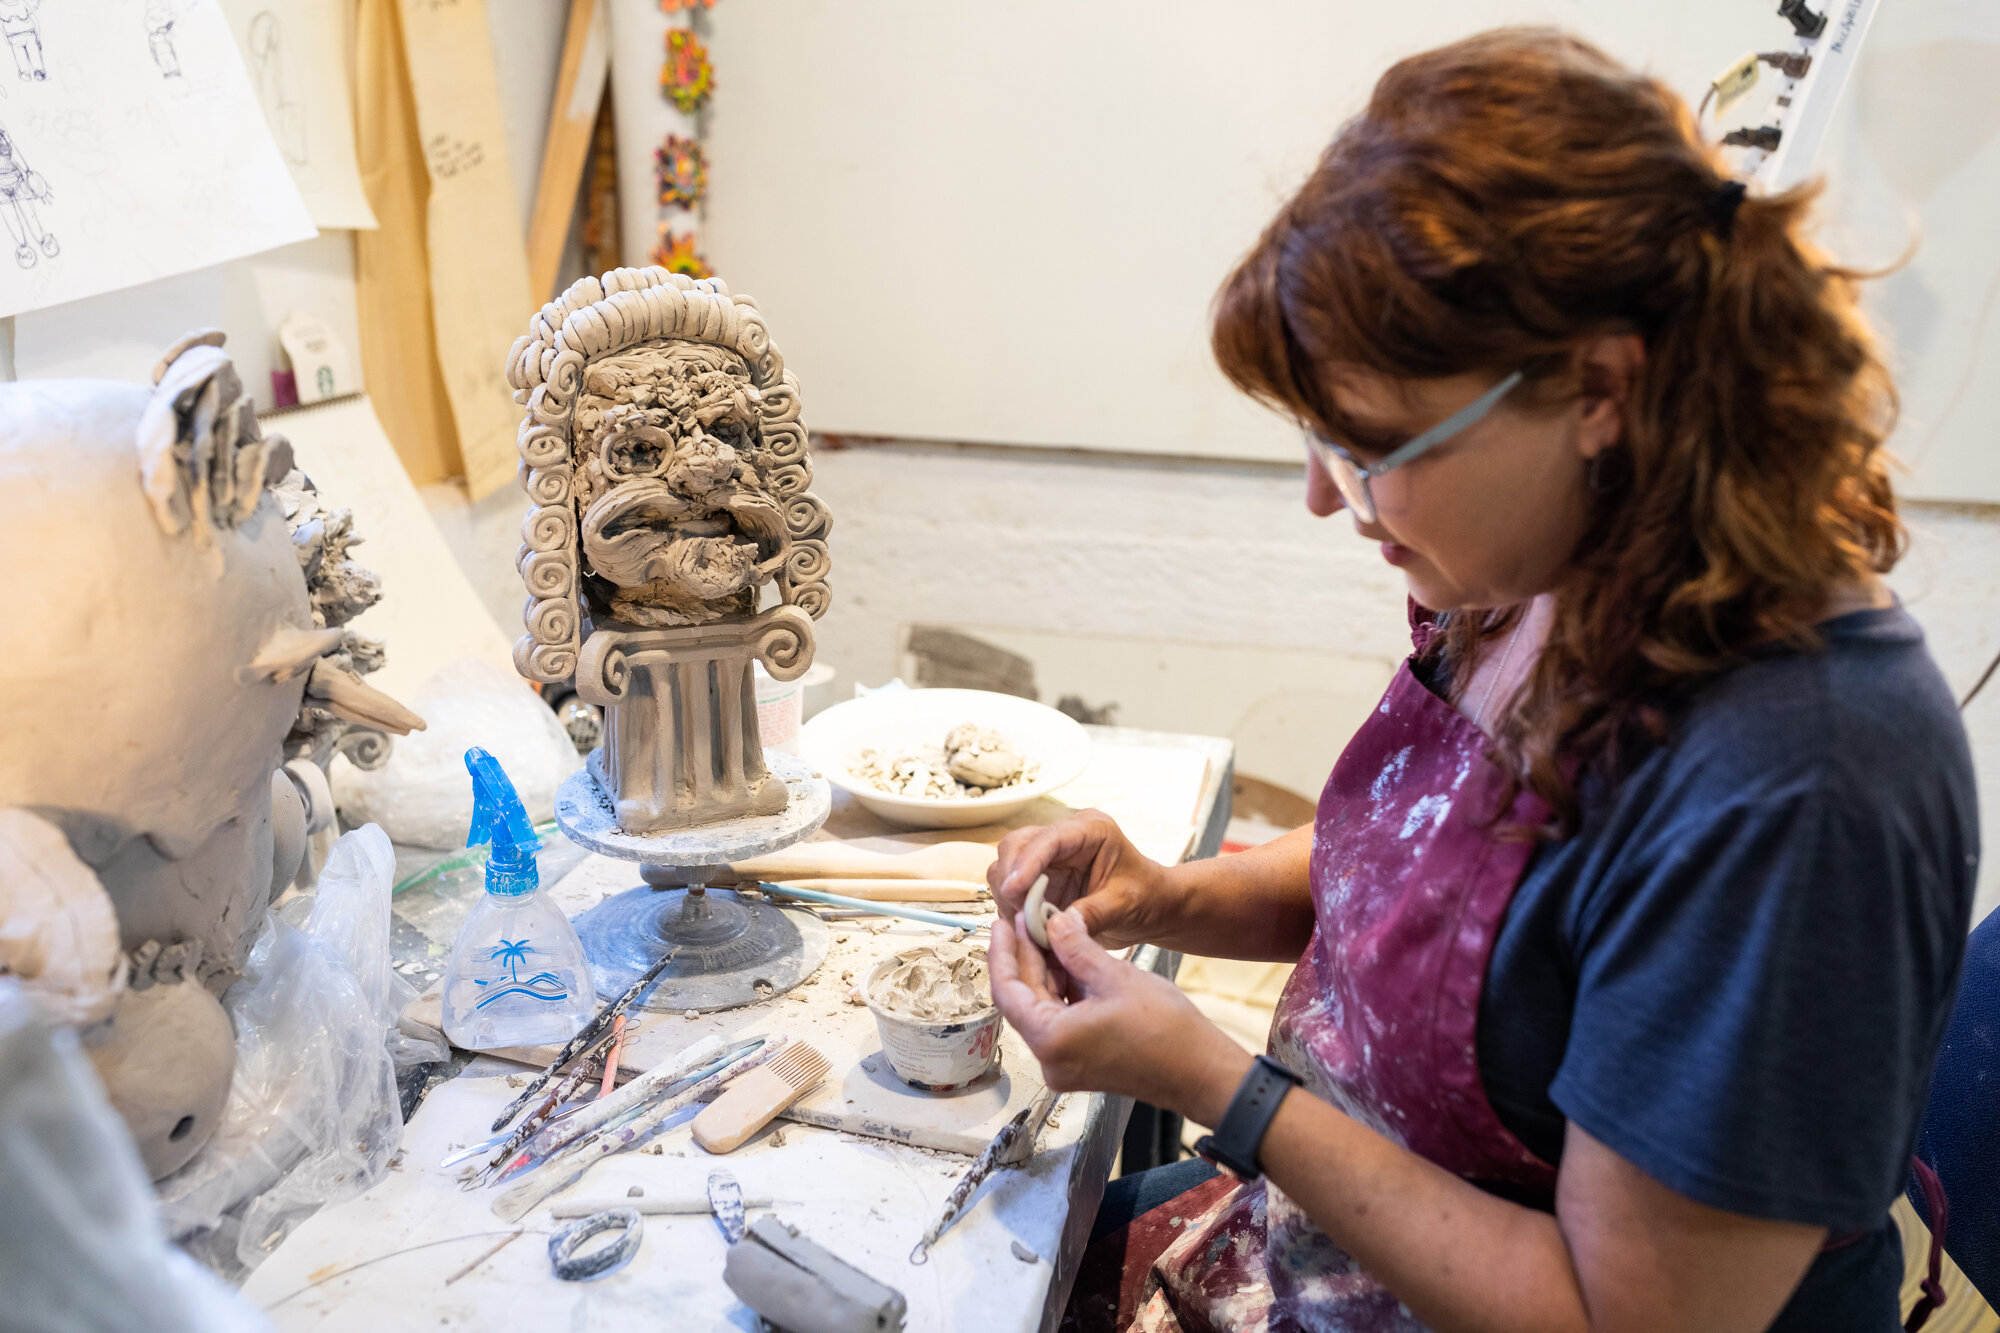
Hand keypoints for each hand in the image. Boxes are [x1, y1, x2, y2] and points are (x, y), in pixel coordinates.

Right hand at [987, 810, 1180, 951]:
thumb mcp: (1125, 906)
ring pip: (1006, 865)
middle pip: (1017, 845)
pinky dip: (1012, 908)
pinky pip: (1010, 888)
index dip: (1027, 862)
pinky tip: (1027, 927)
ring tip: (1027, 925)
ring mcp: (1049, 856)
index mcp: (1091, 830)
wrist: (1151, 907)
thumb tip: (1056, 927)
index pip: (1049, 838)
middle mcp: (1065, 837)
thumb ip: (1093, 914)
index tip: (1012, 889)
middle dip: (1012, 879)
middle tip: (1020, 915)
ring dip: (1008, 896)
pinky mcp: (1039, 877)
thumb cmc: (1146, 897)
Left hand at [988, 910, 1250, 1123]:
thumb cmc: (1167, 1032)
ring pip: (1042, 1009)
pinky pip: (1060, 1021)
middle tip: (1027, 920)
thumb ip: (1076, 947)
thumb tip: (1054, 922)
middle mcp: (1050, 1059)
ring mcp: (1065, 1065)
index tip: (1001, 924)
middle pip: (1023, 1000)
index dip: (1002, 953)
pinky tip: (1070, 962)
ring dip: (1046, 973)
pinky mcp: (1081, 1064)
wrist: (1202, 1072)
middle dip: (1026, 959)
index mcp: (1051, 1040)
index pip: (1007, 991)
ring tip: (1050, 934)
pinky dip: (1062, 992)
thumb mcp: (1115, 977)